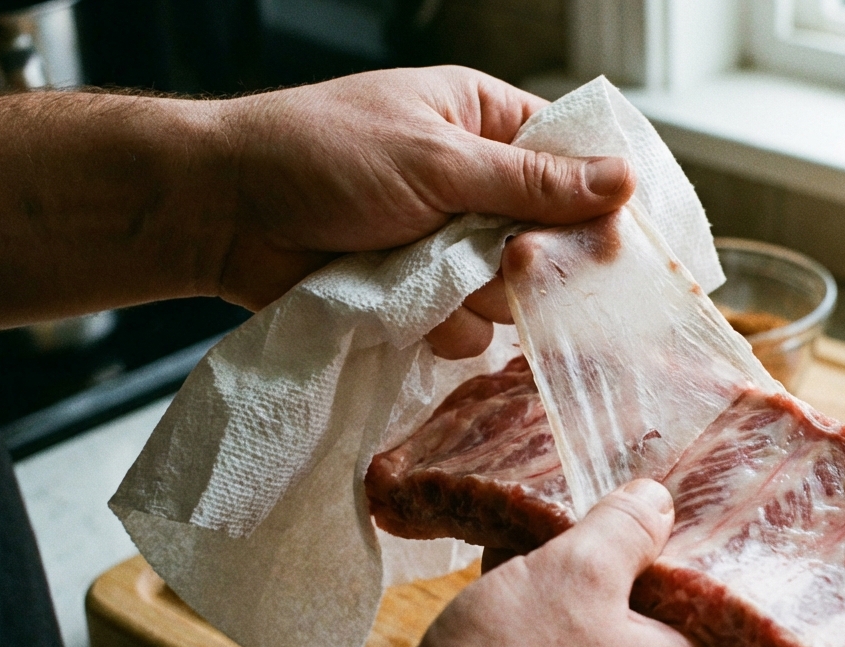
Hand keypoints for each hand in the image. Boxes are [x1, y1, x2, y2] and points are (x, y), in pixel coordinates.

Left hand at [0, 67, 631, 336]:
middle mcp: (471, 181)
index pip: (570, 156)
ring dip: (486, 296)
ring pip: (513, 288)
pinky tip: (422, 317)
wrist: (221, 213)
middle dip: (534, 256)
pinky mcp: (418, 295)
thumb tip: (623, 181)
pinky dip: (451, 328)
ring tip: (441, 284)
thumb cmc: (320, 156)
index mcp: (480, 120)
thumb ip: (533, 182)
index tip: (619, 240)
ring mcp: (444, 242)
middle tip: (511, 265)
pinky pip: (470, 326)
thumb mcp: (437, 160)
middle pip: (550, 233)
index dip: (597, 197)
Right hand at [300, 480, 727, 646]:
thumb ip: (625, 531)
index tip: (635, 518)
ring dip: (562, 601)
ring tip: (520, 551)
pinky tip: (499, 596)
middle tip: (569, 528)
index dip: (671, 552)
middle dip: (606, 571)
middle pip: (648, 625)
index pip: (707, 604)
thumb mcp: (574, 572)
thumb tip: (659, 503)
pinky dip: (538, 641)